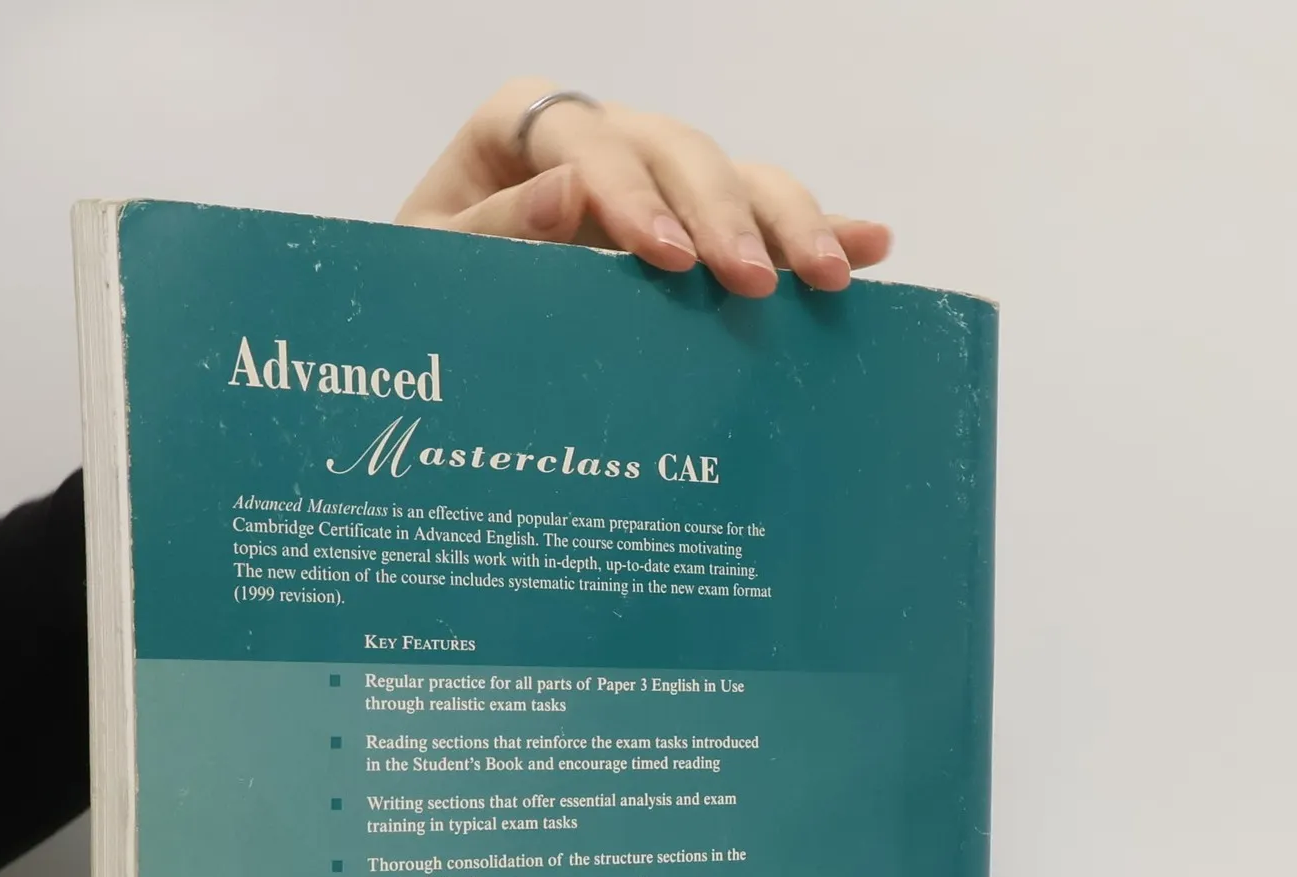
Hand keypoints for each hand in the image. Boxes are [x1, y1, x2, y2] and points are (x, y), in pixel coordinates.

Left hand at [396, 77, 889, 297]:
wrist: (434, 329)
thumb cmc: (425, 292)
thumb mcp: (430, 267)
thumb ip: (487, 228)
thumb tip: (569, 189)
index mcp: (522, 127)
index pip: (584, 138)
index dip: (628, 191)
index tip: (663, 255)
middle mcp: (600, 139)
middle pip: (676, 150)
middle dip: (720, 217)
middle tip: (748, 282)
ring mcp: (654, 180)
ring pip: (733, 176)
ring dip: (788, 223)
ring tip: (828, 277)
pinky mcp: (693, 225)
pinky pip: (763, 219)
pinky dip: (820, 230)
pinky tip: (872, 244)